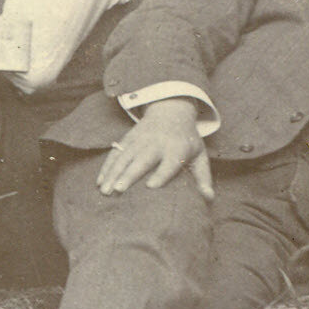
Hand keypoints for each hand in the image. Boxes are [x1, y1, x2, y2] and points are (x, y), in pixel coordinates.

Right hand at [97, 97, 214, 199]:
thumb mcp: (199, 155)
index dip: (161, 174)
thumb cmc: (186, 140)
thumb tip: (209, 198)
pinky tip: (99, 181)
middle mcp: (157, 143)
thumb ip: (203, 177)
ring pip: (124, 157)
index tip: (151, 186)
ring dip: (112, 173)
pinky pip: (115, 153)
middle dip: (129, 174)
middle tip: (118, 190)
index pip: (170, 162)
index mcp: (177, 149)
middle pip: (142, 160)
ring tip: (104, 190)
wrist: (171, 110)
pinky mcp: (128, 138)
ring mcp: (140, 140)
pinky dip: (106, 167)